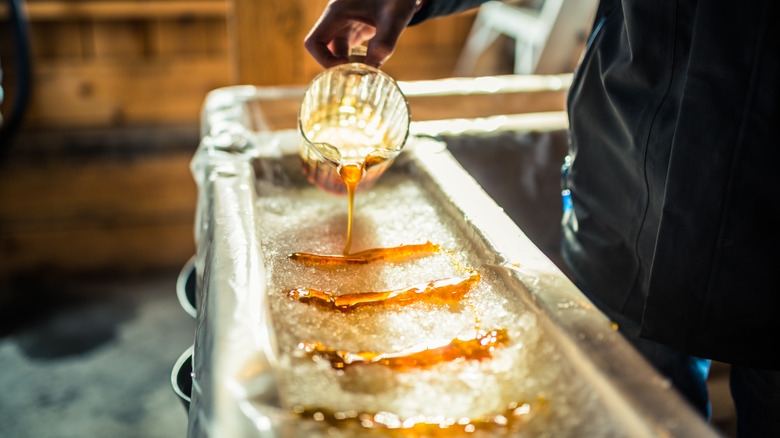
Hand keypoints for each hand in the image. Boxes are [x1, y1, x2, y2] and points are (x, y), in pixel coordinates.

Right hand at [305, 0, 419, 67]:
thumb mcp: (395, 18)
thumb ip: (385, 42)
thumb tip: (372, 67)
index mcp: (337, 13)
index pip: (313, 43)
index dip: (324, 60)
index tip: (346, 65)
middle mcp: (336, 19)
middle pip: (321, 50)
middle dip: (335, 66)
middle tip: (357, 75)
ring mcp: (345, 24)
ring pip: (335, 51)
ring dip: (346, 64)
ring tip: (366, 72)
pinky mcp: (355, 29)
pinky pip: (347, 49)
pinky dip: (355, 60)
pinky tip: (371, 64)